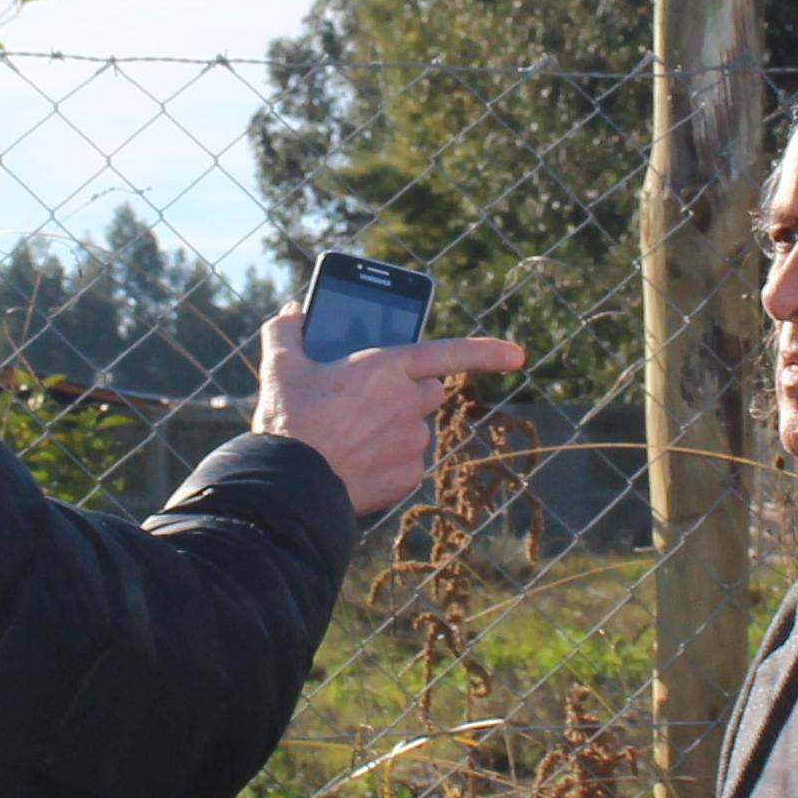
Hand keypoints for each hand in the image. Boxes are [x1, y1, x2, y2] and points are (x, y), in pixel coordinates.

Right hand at [254, 314, 526, 518]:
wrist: (288, 487)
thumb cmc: (288, 421)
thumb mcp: (280, 366)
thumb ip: (286, 330)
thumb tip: (292, 311)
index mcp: (385, 368)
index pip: (449, 353)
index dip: (486, 352)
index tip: (517, 355)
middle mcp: (407, 403)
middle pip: (429, 390)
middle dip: (409, 392)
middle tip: (371, 400)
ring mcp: (411, 443)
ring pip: (416, 429)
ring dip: (395, 429)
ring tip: (352, 438)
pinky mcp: (407, 477)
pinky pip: (408, 464)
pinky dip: (389, 462)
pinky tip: (357, 463)